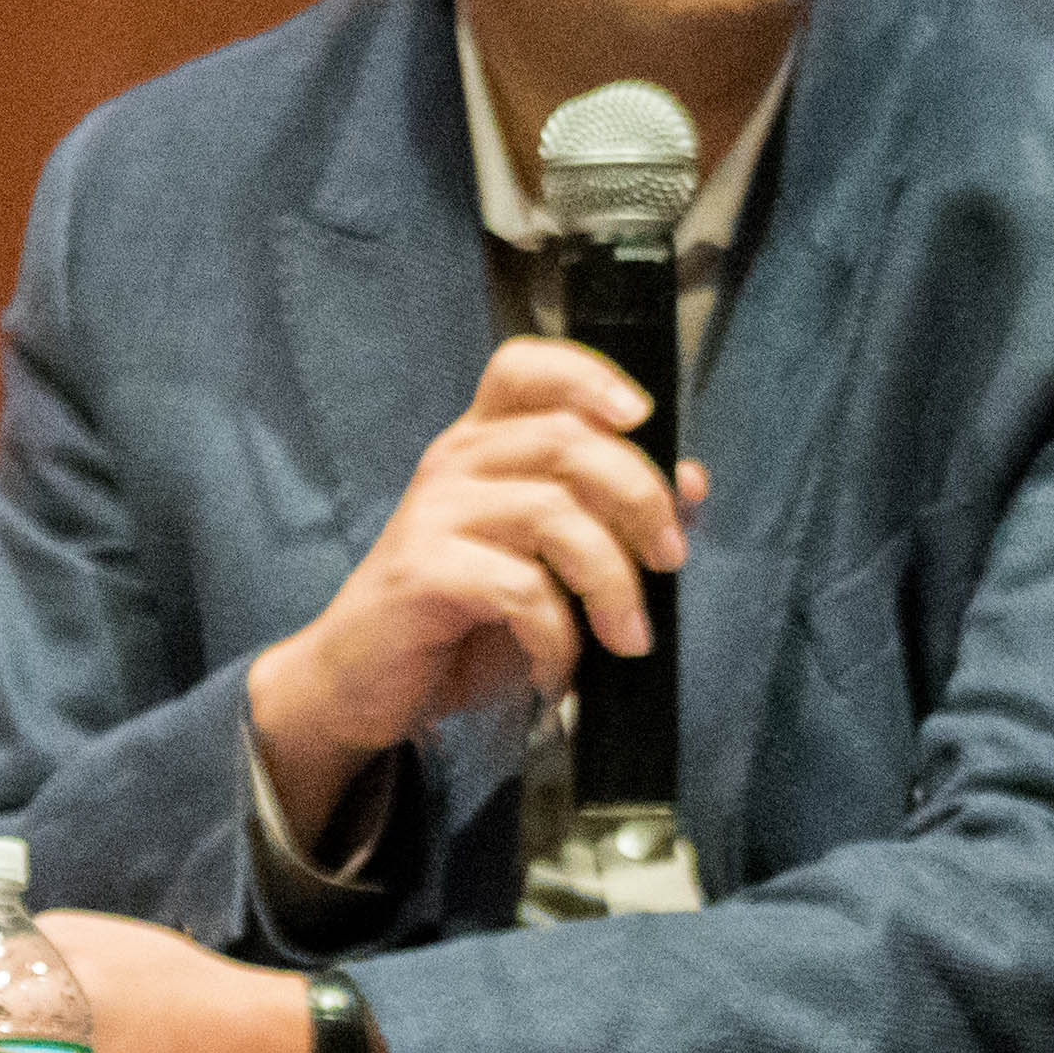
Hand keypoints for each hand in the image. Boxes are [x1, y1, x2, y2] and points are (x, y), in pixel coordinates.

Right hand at [243, 336, 710, 836]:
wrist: (361, 686)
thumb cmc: (461, 621)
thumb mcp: (549, 564)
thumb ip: (615, 518)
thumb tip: (692, 481)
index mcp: (481, 445)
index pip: (524, 366)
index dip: (589, 376)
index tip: (641, 418)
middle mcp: (453, 463)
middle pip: (569, 439)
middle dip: (641, 501)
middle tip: (670, 561)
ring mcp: (433, 515)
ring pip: (556, 514)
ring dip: (613, 584)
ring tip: (627, 638)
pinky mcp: (421, 573)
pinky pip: (521, 589)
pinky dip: (559, 637)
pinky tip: (557, 671)